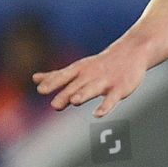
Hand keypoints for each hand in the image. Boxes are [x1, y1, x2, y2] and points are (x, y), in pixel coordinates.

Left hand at [33, 40, 148, 117]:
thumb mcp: (79, 68)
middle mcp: (91, 75)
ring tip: (75, 101)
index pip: (64, 76)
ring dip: (84, 94)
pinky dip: (105, 106)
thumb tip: (35, 79)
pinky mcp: (120, 88)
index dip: (53, 83)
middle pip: (76, 86)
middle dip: (66, 94)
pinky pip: (112, 99)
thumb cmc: (101, 64)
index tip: (41, 90)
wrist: (132, 52)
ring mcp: (106, 81)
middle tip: (55, 105)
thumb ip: (57, 76)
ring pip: (93, 89)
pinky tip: (98, 114)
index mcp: (79, 70)